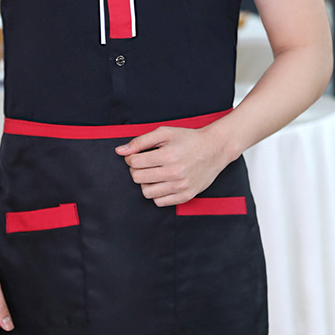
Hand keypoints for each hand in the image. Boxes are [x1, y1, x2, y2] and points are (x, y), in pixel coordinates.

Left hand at [115, 124, 229, 206]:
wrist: (214, 149)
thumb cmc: (188, 139)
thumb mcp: (164, 133)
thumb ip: (140, 141)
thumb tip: (120, 151)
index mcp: (167, 155)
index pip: (134, 163)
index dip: (131, 158)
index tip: (136, 156)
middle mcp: (174, 173)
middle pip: (138, 178)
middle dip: (136, 169)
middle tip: (145, 163)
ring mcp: (180, 186)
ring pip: (146, 192)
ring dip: (146, 182)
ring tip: (154, 172)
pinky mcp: (185, 196)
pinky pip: (160, 202)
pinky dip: (157, 193)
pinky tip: (162, 181)